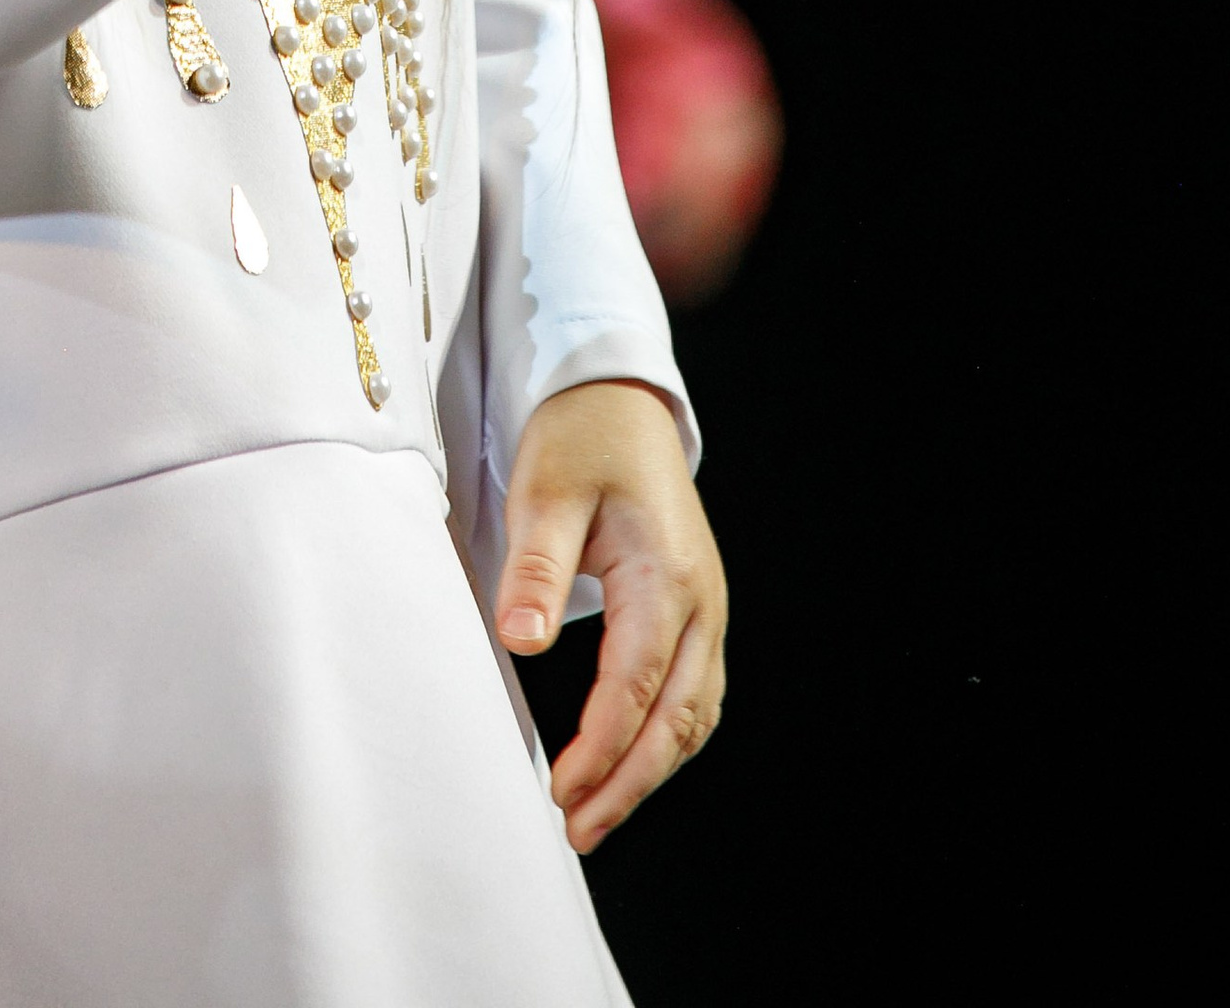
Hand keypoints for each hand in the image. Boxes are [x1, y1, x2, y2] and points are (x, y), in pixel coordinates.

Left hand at [497, 376, 727, 849]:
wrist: (620, 400)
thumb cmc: (579, 440)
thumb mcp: (545, 491)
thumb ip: (534, 568)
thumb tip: (522, 640)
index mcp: (664, 574)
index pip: (635, 686)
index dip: (600, 748)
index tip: (560, 792)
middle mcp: (700, 600)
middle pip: (677, 718)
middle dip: (629, 782)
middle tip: (577, 829)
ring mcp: (707, 607)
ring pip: (695, 714)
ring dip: (651, 770)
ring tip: (597, 815)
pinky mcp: (697, 610)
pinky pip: (696, 693)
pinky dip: (668, 739)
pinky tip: (632, 764)